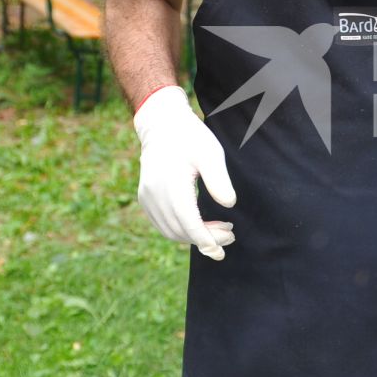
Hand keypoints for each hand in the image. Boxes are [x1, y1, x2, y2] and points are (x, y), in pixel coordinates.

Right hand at [133, 85, 236, 259]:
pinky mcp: (145, 198)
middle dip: (206, 239)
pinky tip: (201, 226)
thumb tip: (229, 204)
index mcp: (171, 184)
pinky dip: (181, 231)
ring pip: (170, 230)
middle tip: (231, 236)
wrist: (162, 125)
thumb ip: (219, 180)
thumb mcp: (210, 153)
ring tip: (221, 231)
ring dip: (194, 237)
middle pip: (180, 230)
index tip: (220, 250)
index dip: (205, 239)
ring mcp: (146, 197)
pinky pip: (162, 224)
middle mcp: (154, 194)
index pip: (188, 222)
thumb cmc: (190, 138)